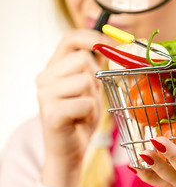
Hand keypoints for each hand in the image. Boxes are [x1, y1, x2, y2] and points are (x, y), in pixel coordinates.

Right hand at [36, 29, 113, 186]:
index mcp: (54, 67)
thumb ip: (97, 65)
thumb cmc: (82, 115)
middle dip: (95, 78)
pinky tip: (81, 120)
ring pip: (86, 80)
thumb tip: (120, 44)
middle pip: (82, 59)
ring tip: (84, 110)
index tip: (111, 45)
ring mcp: (45, 95)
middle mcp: (45, 77)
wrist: (69, 149)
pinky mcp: (51, 113)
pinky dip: (91, 113)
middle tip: (89, 96)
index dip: (93, 37)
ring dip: (94, 98)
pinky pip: (86, 103)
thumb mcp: (92, 85)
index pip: (70, 38)